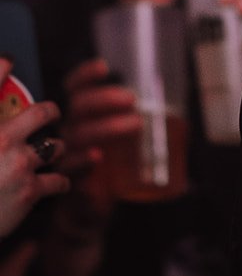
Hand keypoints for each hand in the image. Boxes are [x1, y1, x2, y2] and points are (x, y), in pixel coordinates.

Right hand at [0, 64, 68, 239]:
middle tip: (50, 115)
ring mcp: (17, 165)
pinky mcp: (30, 192)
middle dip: (49, 113)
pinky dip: (58, 182)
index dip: (1, 65)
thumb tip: (4, 114)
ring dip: (54, 150)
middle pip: (43, 112)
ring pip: (55, 147)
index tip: (8, 60)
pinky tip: (55, 182)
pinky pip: (58, 180)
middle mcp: (0, 140)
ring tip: (51, 152)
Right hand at [59, 57, 139, 187]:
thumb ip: (118, 121)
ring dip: (107, 127)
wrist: (77, 208)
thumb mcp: (104, 140)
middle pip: (78, 107)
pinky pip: (68, 168)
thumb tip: (146, 103)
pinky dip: (82, 161)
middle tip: (131, 99)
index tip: (103, 67)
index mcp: (72, 116)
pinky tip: (97, 156)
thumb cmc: (93, 165)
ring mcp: (60, 154)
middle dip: (104, 99)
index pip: (73, 89)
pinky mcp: (61, 180)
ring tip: (136, 123)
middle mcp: (63, 131)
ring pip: (79, 134)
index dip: (84, 76)